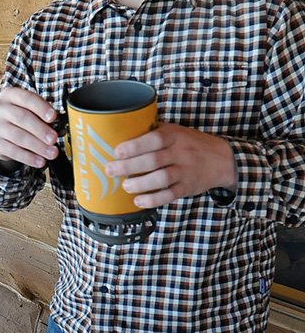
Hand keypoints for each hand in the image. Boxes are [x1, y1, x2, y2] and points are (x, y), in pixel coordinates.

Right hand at [0, 86, 58, 168]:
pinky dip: (29, 157)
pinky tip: (40, 161)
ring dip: (37, 146)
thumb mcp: (30, 111)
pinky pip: (13, 151)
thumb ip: (43, 116)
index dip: (41, 107)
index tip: (53, 117)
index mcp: (10, 95)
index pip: (26, 98)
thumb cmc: (21, 119)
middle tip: (54, 139)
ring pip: (18, 136)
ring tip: (51, 152)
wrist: (2, 133)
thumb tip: (60, 128)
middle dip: (41, 129)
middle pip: (22, 118)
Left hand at [106, 122, 237, 208]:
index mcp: (174, 135)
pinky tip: (139, 201)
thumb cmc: (190, 144)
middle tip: (111, 170)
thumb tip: (121, 134)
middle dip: (129, 166)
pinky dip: (153, 200)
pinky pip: (170, 195)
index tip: (117, 152)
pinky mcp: (188, 187)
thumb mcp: (176, 132)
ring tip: (126, 186)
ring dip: (140, 184)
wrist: (222, 159)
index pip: (154, 139)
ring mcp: (185, 171)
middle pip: (153, 160)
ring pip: (161, 178)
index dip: (134, 146)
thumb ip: (155, 133)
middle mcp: (180, 152)